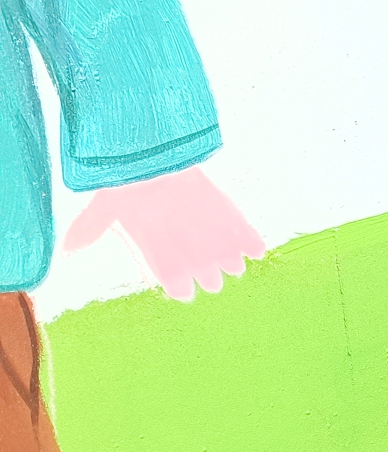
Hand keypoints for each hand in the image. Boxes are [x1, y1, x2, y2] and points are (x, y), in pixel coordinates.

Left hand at [63, 167, 264, 300]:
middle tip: (208, 266)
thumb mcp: (106, 208)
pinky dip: (253, 245)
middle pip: (210, 282)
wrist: (158, 162)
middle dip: (210, 276)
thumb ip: (92, 230)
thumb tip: (68, 248)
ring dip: (232, 262)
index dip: (182, 285)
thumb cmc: (129, 184)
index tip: (183, 280)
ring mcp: (215, 240)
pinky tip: (255, 248)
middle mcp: (192, 257)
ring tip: (231, 257)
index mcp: (163, 261)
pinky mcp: (232, 220)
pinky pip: (251, 241)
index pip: (179, 289)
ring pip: (233, 266)